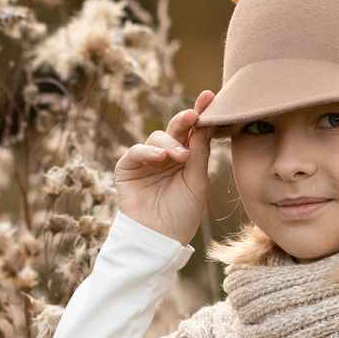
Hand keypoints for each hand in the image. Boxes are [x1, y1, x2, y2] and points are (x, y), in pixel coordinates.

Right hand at [112, 90, 216, 246]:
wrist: (160, 240)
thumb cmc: (182, 215)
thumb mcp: (198, 182)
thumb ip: (200, 152)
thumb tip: (206, 123)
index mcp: (186, 157)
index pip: (194, 131)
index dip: (201, 114)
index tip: (210, 97)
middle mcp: (166, 155)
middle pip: (175, 129)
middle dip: (185, 119)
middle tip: (194, 115)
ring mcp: (146, 161)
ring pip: (157, 137)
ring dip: (170, 143)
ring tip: (181, 156)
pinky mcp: (128, 169)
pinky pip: (136, 152)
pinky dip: (148, 151)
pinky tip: (161, 157)